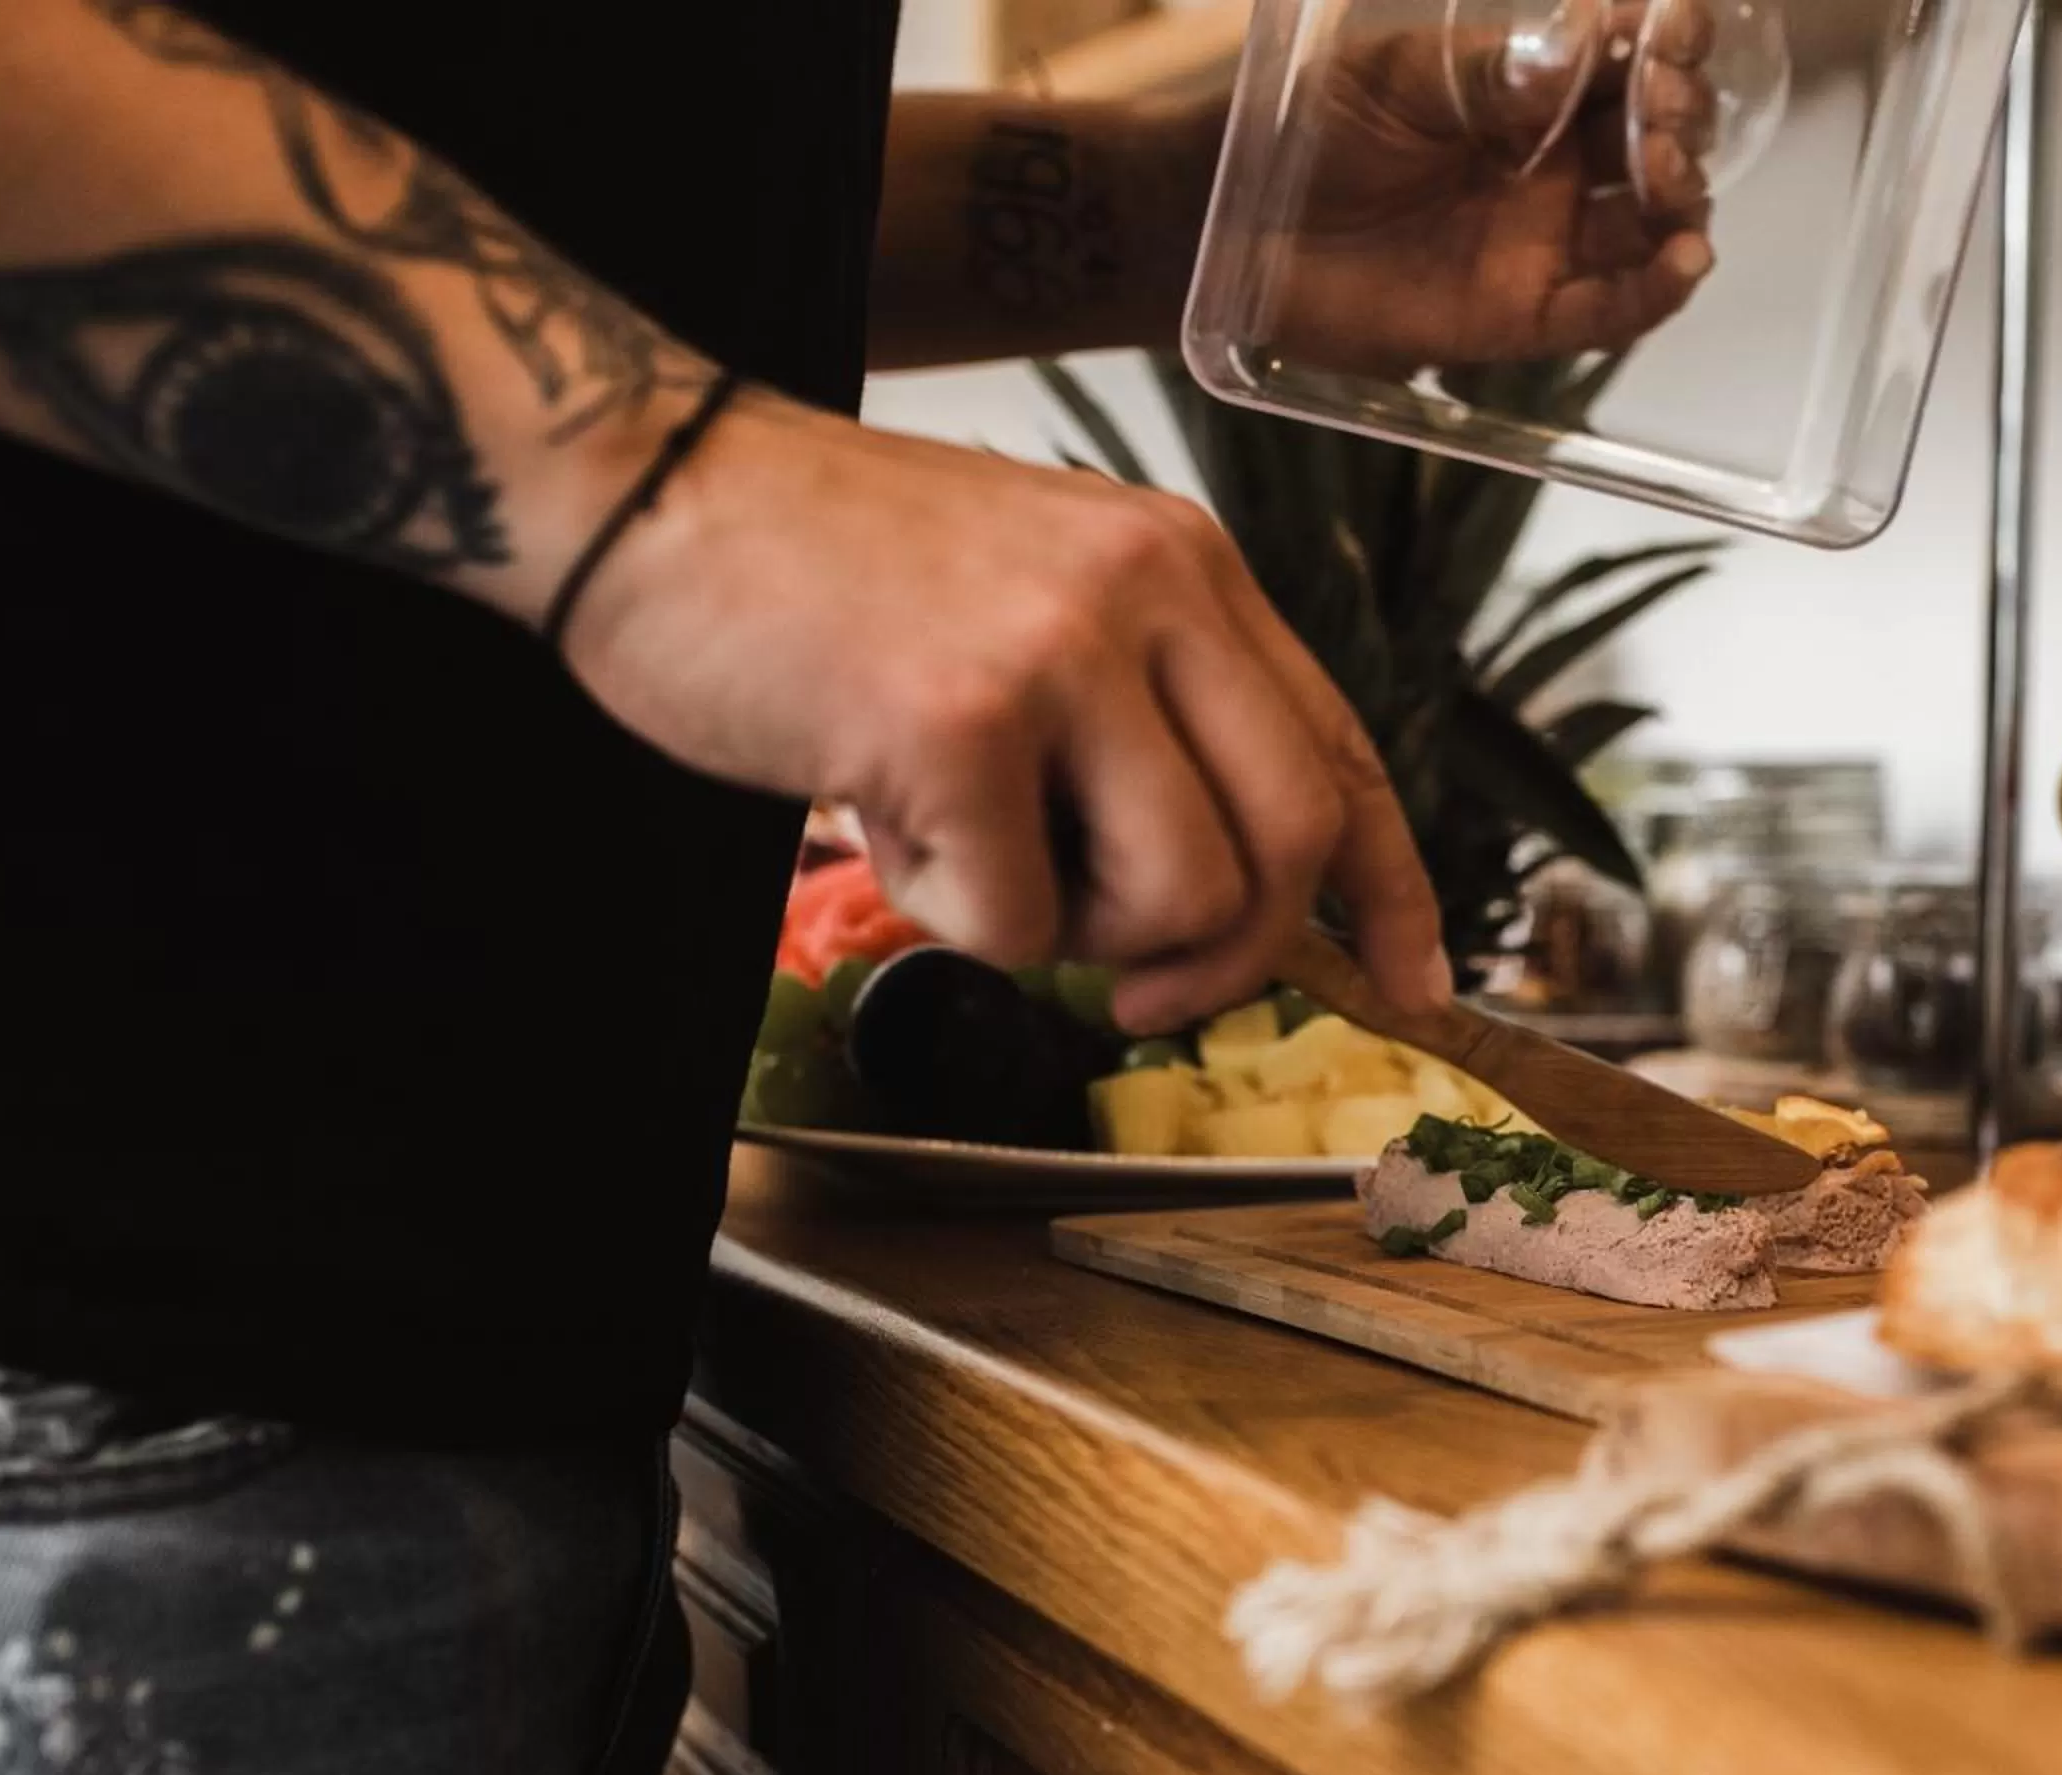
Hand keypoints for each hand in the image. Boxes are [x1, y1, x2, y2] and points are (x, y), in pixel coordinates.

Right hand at [560, 392, 1450, 1033]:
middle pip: (1295, 837)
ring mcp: (1062, 651)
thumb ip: (1141, 714)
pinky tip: (876, 821)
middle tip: (1149, 995)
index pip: (1342, 745)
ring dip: (1079, 937)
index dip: (1392, 886)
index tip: (1417, 984)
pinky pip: (1020, 924)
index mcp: (1184, 564)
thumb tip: (1221, 891)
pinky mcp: (961, 724)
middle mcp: (1151, 590)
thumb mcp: (1034, 601)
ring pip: (1180, 895)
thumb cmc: (824, 574)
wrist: (644, 492)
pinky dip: (947, 917)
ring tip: (974, 858)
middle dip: (1235, 955)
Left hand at [1258, 4, 1721, 374]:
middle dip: (1679, 122)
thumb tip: (1583, 49)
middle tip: (1663, 115)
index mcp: (1527, 94)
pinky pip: (1607, 312)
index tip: (1678, 35)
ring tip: (1666, 181)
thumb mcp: (1394, 82)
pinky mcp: (1519, 316)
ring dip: (1681, 202)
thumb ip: (1490, 76)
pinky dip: (1657, 293)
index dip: (1665, 48)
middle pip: (1654, 144)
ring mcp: (1540, 243)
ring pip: (1649, 228)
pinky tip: (1686, 262)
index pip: (1623, 67)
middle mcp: (1549, 168)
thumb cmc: (1304, 136)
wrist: (1235, 231)